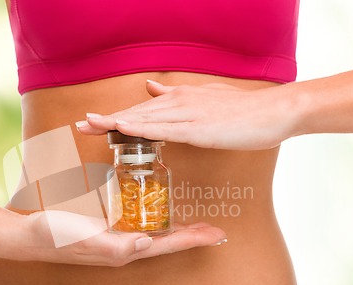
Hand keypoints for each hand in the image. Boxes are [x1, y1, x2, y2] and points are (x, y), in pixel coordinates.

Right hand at [0, 210, 226, 266]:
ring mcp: (115, 238)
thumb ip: (115, 246)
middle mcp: (123, 247)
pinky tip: (156, 211)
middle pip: (165, 241)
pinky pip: (136, 223)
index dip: (192, 239)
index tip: (216, 233)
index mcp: (123, 251)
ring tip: (195, 223)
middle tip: (213, 228)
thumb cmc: (55, 236)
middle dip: (190, 235)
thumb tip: (148, 243)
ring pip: (154, 232)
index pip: (165, 245)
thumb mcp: (84, 239)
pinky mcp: (106, 229)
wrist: (29, 235)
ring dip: (176, 228)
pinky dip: (153, 218)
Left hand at [76, 80, 298, 149]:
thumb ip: (175, 95)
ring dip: (115, 122)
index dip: (114, 117)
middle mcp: (179, 104)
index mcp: (179, 100)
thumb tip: (151, 87)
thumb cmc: (242, 112)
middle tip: (78, 126)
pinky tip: (122, 127)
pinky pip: (165, 129)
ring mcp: (188, 115)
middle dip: (105, 121)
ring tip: (89, 126)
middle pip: (135, 113)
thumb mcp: (204, 99)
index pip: (140, 110)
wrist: (274, 111)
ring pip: (144, 119)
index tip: (91, 123)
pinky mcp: (199, 129)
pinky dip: (141, 128)